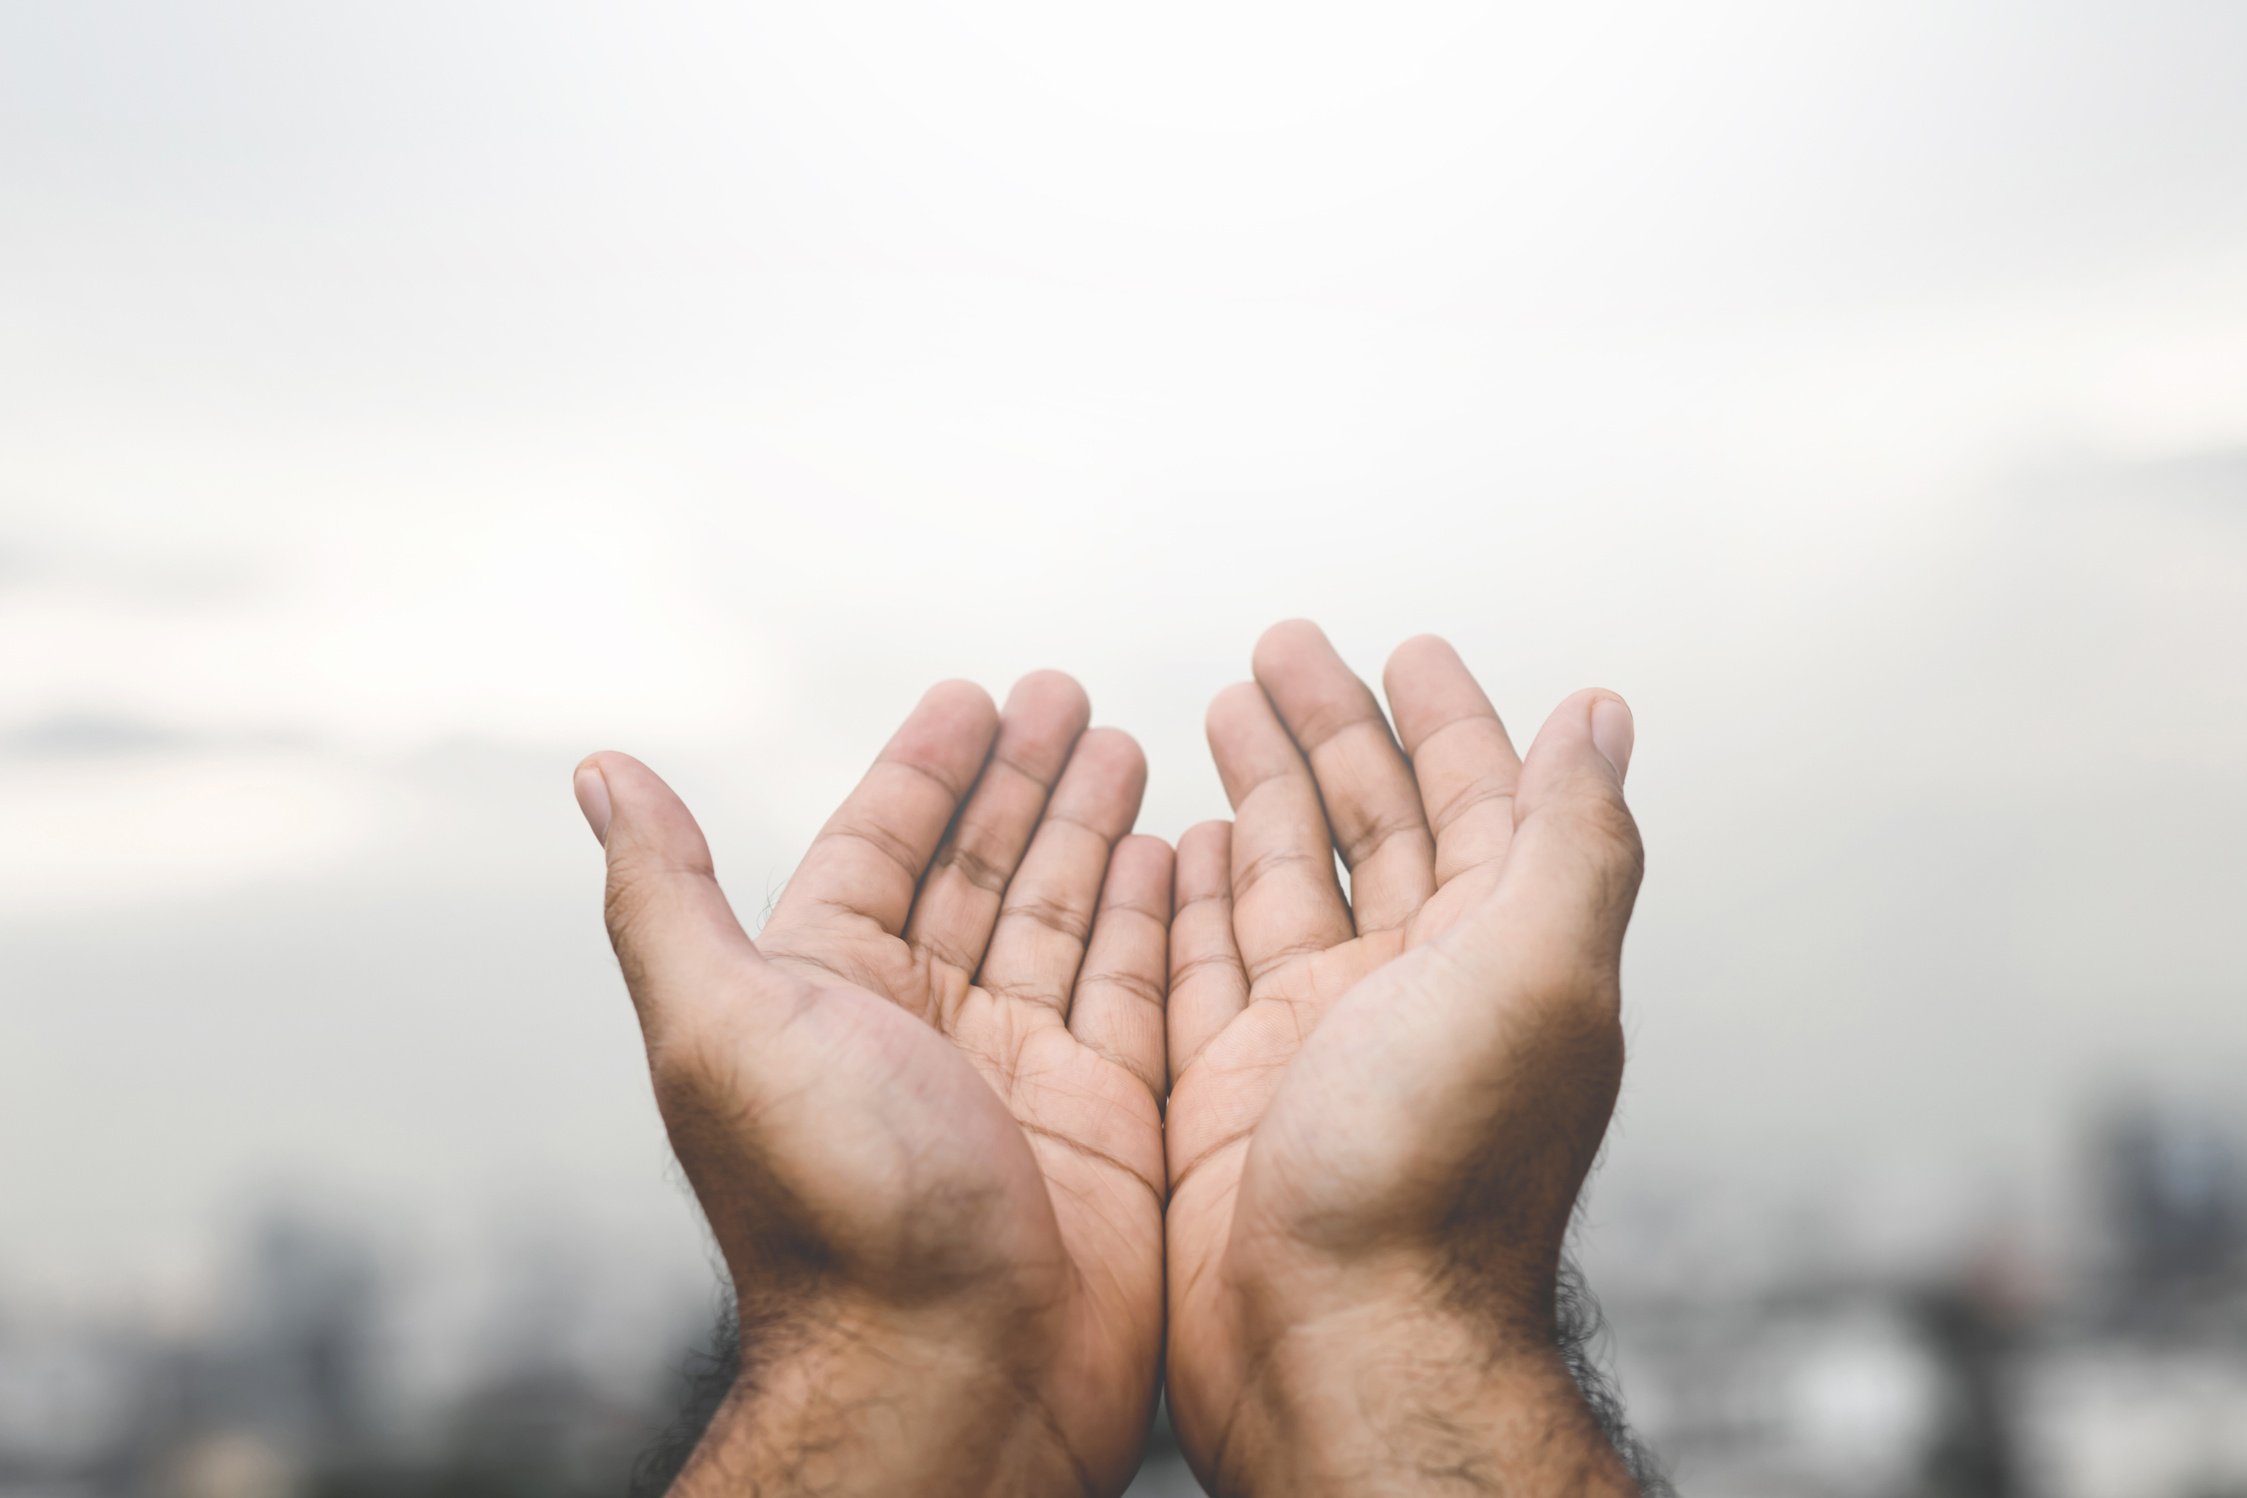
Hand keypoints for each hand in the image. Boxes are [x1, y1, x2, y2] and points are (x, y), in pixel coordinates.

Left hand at [575, 674, 1169, 1496]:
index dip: (925, 769)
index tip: (973, 696)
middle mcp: (922, 1026)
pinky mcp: (1107, 1118)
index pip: (880, 846)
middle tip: (1070, 696)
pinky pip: (1139, 990)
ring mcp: (1019, 1071)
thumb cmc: (832, 1212)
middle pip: (981, 869)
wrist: (951, 1376)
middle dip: (1025, 779)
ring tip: (1128, 747)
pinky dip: (1158, 920)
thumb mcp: (725, 1028)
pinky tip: (1177, 858)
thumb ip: (669, 897)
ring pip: (1064, 918)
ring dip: (1094, 831)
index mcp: (827, 995)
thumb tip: (602, 773)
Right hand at [1163, 623, 1646, 1494]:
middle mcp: (1412, 991)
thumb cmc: (1439, 1180)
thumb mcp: (1532, 977)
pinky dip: (1192, 896)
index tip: (1406, 649)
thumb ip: (1569, 840)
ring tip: (1220, 711)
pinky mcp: (1228, 1092)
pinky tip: (1177, 842)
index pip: (1474, 802)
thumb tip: (1603, 714)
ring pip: (1285, 883)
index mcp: (1495, 957)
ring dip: (1261, 792)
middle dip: (1330, 729)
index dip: (1445, 719)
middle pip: (1371, 825)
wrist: (1339, 1350)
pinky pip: (1206, 964)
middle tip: (1280, 648)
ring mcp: (1317, 1042)